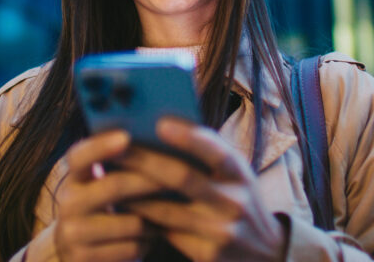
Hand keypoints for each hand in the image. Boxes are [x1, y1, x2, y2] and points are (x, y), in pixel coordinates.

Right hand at [55, 130, 160, 261]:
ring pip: (130, 221)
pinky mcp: (83, 259)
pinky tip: (154, 232)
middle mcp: (68, 202)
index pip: (80, 155)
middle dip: (150, 179)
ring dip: (156, 215)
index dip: (101, 145)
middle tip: (181, 171)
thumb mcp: (101, 180)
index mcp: (74, 175)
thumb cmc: (104, 202)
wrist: (77, 248)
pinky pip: (131, 247)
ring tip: (173, 207)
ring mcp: (73, 233)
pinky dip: (148, 240)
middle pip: (114, 186)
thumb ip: (119, 162)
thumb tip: (160, 134)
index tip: (127, 136)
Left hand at [118, 118, 288, 261]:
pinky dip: (142, 216)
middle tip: (117, 149)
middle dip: (145, 161)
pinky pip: (166, 232)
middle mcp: (234, 201)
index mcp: (240, 173)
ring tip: (108, 175)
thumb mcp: (235, 175)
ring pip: (166, 209)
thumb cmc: (239, 198)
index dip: (190, 137)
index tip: (160, 123)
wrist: (265, 252)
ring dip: (134, 192)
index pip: (217, 151)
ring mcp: (221, 231)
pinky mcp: (207, 254)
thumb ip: (208, 155)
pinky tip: (123, 205)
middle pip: (183, 178)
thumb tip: (163, 127)